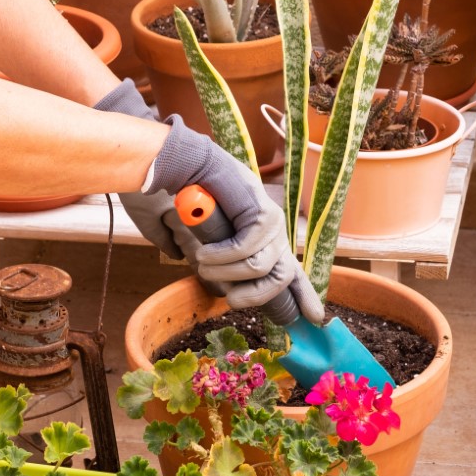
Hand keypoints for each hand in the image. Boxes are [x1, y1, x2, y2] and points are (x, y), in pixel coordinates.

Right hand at [91, 80, 322, 324]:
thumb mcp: (179, 232)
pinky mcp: (257, 206)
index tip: (315, 318)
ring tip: (202, 262)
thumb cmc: (163, 190)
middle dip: (257, 296)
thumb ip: (189, 249)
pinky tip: (205, 251)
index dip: (304, 293)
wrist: (161, 158)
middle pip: (285, 274)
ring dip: (227, 274)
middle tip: (231, 299)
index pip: (289, 265)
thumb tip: (192, 264)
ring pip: (263, 266)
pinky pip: (250, 248)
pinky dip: (224, 257)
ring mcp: (265, 213)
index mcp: (255, 228)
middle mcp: (268, 222)